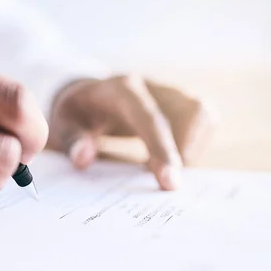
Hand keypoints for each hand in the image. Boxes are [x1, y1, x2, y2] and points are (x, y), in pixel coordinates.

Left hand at [48, 75, 213, 189]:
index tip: (171, 183)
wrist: (93, 95)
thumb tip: (84, 158)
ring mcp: (171, 90)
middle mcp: (152, 86)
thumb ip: (71, 139)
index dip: (162, 149)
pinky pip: (206, 121)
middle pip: (188, 114)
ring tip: (162, 165)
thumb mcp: (63, 123)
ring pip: (202, 116)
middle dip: (181, 152)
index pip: (149, 117)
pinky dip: (195, 144)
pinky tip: (170, 155)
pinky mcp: (184, 100)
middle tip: (159, 177)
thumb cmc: (79, 113)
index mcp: (121, 90)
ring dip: (190, 148)